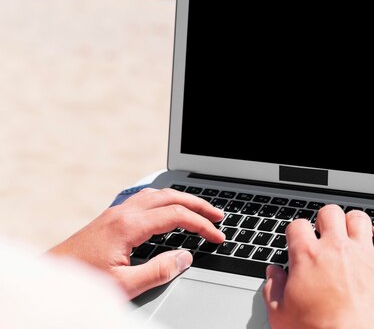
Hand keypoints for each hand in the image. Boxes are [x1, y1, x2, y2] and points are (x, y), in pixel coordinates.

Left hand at [47, 187, 223, 298]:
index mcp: (128, 226)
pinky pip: (145, 199)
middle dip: (198, 204)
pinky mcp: (111, 217)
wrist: (50, 275)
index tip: (217, 237)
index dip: (201, 225)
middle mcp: (123, 213)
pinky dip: (165, 200)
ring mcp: (116, 212)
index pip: (176, 216)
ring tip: (200, 209)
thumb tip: (185, 257)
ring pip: (158, 194)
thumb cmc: (82, 281)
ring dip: (182, 199)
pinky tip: (168, 208)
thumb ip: (158, 271)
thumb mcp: (123, 285)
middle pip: (170, 197)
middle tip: (218, 215)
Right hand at [263, 205, 373, 328]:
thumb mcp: (282, 317)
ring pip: (359, 218)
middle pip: (330, 213)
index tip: (298, 240)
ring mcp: (365, 254)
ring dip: (352, 223)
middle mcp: (337, 249)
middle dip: (325, 220)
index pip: (297, 226)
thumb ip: (274, 290)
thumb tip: (273, 275)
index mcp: (308, 257)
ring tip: (350, 233)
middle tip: (324, 233)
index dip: (296, 232)